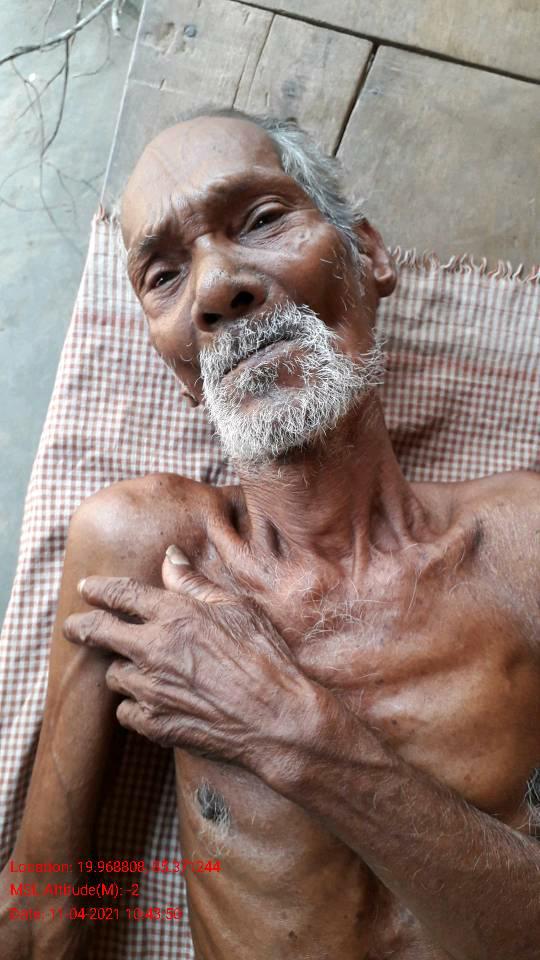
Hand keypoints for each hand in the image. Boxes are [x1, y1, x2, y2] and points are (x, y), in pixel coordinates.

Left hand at [63, 548, 314, 769]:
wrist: (277, 718)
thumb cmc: (265, 657)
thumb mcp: (236, 608)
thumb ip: (194, 583)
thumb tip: (170, 557)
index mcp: (174, 615)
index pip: (121, 595)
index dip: (99, 589)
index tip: (87, 588)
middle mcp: (154, 649)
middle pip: (98, 633)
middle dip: (80, 627)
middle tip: (73, 627)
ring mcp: (151, 689)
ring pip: (113, 675)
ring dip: (119, 668)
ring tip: (132, 668)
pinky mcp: (155, 724)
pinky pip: (125, 711)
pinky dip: (132, 704)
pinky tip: (148, 701)